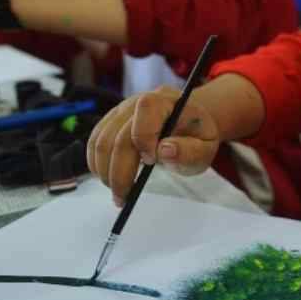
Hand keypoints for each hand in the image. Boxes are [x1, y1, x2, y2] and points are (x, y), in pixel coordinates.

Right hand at [87, 86, 220, 205]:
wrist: (187, 122)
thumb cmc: (197, 136)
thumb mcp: (206, 147)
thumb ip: (190, 150)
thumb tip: (164, 150)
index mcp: (166, 101)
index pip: (146, 110)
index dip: (144, 139)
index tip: (152, 163)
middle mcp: (137, 102)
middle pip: (118, 136)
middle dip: (119, 172)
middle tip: (125, 198)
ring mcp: (120, 111)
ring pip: (101, 142)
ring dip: (105, 172)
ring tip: (118, 193)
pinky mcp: (109, 122)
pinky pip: (94, 142)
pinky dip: (97, 165)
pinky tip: (109, 180)